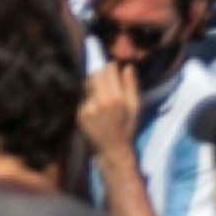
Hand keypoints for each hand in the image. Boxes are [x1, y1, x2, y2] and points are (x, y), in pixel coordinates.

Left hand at [77, 57, 139, 171]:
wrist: (113, 149)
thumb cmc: (128, 127)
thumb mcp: (135, 106)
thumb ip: (131, 85)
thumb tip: (127, 66)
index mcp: (116, 99)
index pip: (108, 71)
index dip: (111, 67)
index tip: (114, 69)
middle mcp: (100, 102)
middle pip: (96, 75)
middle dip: (102, 74)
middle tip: (107, 79)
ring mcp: (87, 108)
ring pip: (88, 84)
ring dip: (94, 84)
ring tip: (103, 94)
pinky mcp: (79, 114)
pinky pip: (84, 97)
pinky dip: (89, 97)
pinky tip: (96, 106)